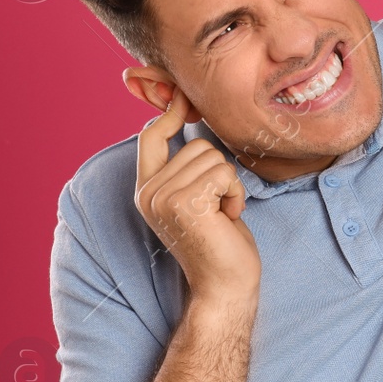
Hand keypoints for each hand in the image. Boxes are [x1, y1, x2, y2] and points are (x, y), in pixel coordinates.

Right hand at [134, 90, 260, 303]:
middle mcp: (148, 193)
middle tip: (218, 206)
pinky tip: (228, 217)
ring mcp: (162, 198)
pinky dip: (236, 193)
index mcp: (147, 190)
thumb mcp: (197, 198)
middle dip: (219, 171)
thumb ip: (187, 170)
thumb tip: (191, 124)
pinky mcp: (184, 203)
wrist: (225, 285)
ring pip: (212, 157)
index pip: (150, 137)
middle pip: (195, 145)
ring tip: (221, 213)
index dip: (168, 113)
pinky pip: (224, 173)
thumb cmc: (220, 242)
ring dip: (229, 184)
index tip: (184, 96)